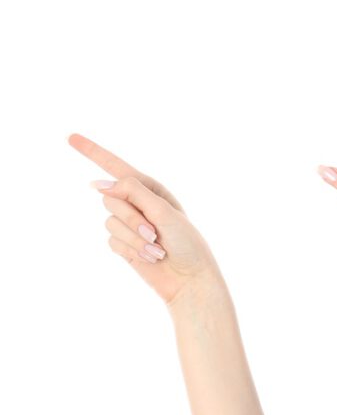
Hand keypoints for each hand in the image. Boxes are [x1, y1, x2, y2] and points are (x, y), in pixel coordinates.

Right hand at [68, 133, 224, 308]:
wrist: (189, 278)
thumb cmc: (186, 242)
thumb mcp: (163, 211)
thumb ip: (133, 192)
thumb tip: (99, 185)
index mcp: (150, 188)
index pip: (115, 166)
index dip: (92, 151)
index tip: (70, 137)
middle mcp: (137, 202)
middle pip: (110, 198)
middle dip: (131, 218)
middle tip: (155, 233)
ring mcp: (128, 223)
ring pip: (110, 221)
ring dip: (134, 238)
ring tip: (157, 249)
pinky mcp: (123, 243)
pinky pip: (112, 240)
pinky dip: (131, 250)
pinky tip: (150, 258)